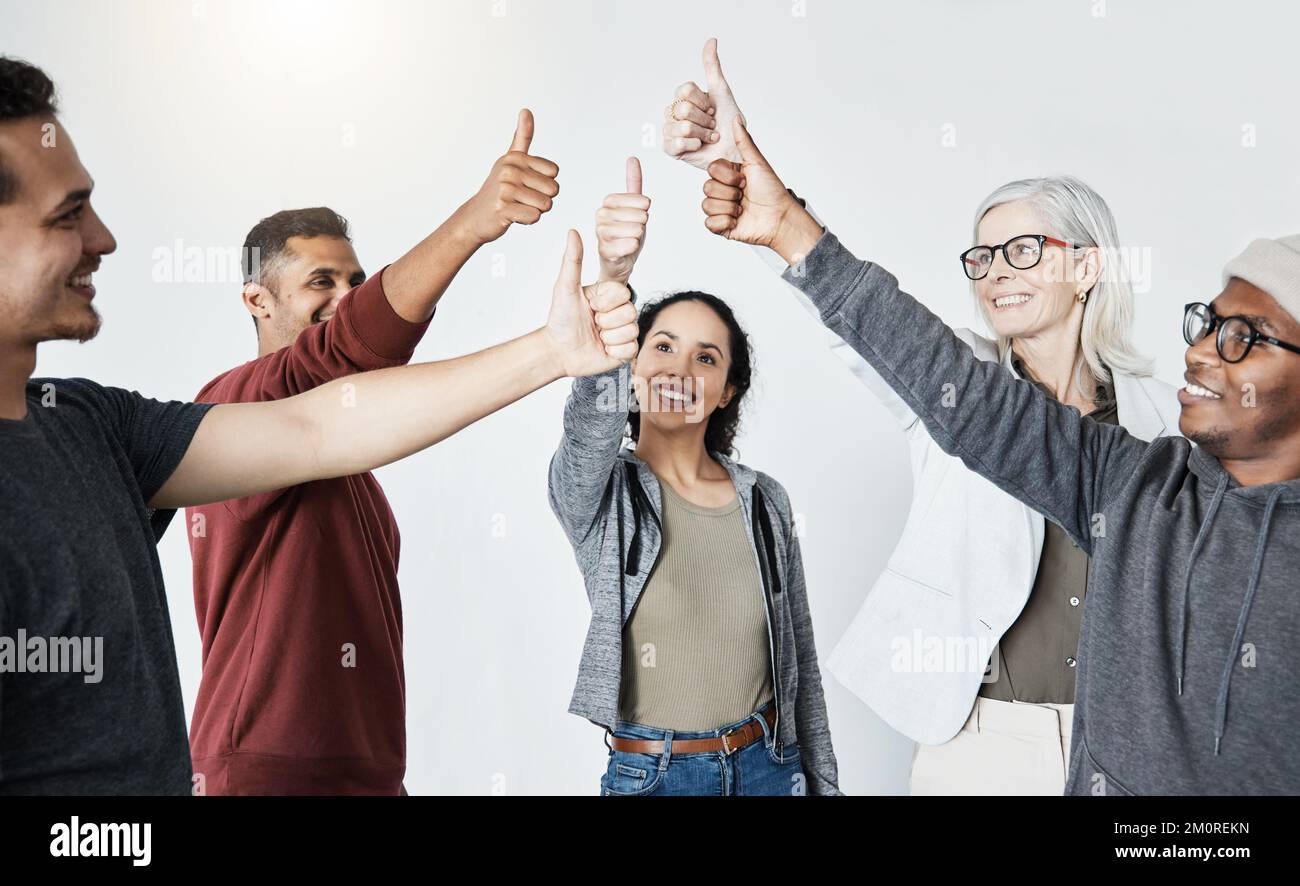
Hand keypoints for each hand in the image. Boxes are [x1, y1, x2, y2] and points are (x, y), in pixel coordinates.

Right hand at [457, 109, 560, 244]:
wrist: (476, 216)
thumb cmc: (499, 189)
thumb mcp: (510, 160)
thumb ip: (522, 137)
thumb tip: (526, 109)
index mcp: (515, 158)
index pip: (554, 172)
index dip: (545, 183)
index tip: (526, 184)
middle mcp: (509, 170)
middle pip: (553, 189)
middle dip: (542, 199)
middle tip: (522, 199)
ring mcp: (505, 190)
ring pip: (545, 204)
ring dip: (535, 210)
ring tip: (517, 207)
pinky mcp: (503, 209)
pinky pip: (534, 216)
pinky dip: (528, 220)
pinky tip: (514, 216)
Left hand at [546, 230, 639, 377]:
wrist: (558, 352)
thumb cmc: (560, 320)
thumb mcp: (565, 288)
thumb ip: (573, 260)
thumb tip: (572, 231)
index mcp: (608, 295)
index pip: (623, 292)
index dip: (605, 302)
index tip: (590, 306)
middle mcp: (619, 312)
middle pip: (630, 311)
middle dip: (606, 320)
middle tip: (592, 324)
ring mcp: (623, 332)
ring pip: (631, 330)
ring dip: (609, 336)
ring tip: (596, 337)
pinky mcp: (625, 351)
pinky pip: (630, 349)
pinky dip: (614, 351)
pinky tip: (602, 350)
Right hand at [596, 157, 650, 283]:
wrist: (619, 262)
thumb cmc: (626, 233)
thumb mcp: (634, 207)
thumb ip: (633, 183)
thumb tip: (632, 159)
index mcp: (608, 202)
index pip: (637, 199)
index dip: (644, 208)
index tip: (640, 214)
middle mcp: (601, 216)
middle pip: (639, 215)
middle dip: (642, 224)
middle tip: (634, 230)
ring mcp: (601, 234)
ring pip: (636, 230)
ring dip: (638, 236)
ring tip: (631, 239)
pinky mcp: (604, 251)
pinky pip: (630, 245)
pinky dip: (634, 247)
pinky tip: (628, 248)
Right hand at [662, 38, 744, 170]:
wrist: (735, 150)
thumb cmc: (730, 123)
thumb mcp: (722, 91)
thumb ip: (712, 66)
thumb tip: (711, 40)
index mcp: (684, 98)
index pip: (684, 91)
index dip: (702, 101)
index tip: (713, 108)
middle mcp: (675, 113)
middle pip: (682, 109)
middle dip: (704, 120)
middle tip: (712, 125)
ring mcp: (671, 131)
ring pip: (681, 127)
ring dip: (702, 134)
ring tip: (709, 137)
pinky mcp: (671, 149)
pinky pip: (674, 144)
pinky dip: (692, 146)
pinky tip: (699, 147)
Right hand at [702, 119, 822, 261]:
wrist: (780, 219)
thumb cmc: (772, 191)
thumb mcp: (757, 163)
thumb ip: (744, 141)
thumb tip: (736, 119)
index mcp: (729, 175)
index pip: (712, 169)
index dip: (728, 176)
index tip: (745, 180)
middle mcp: (723, 191)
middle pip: (707, 187)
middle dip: (730, 192)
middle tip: (745, 195)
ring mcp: (721, 209)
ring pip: (707, 205)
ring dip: (729, 207)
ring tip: (743, 209)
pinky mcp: (721, 227)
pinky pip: (709, 223)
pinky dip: (724, 222)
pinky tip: (737, 221)